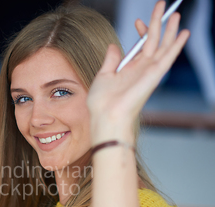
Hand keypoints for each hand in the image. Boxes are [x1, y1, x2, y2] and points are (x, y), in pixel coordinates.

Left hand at [87, 1, 189, 142]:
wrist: (105, 116)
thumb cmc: (102, 102)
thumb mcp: (103, 76)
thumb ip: (110, 60)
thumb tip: (114, 46)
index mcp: (130, 69)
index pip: (140, 45)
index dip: (141, 31)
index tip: (138, 21)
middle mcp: (141, 69)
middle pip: (154, 41)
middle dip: (158, 23)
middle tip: (161, 5)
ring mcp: (149, 71)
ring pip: (163, 45)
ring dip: (170, 29)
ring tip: (175, 14)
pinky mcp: (154, 75)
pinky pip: (167, 57)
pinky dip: (176, 45)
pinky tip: (184, 33)